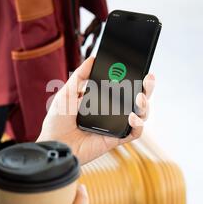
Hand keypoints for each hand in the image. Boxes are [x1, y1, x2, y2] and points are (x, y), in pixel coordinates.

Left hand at [38, 57, 155, 164]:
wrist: (53, 144)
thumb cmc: (57, 121)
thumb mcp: (67, 93)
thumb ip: (80, 76)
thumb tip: (92, 59)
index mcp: (102, 100)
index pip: (123, 88)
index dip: (134, 78)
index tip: (139, 67)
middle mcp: (112, 112)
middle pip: (137, 100)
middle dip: (147, 88)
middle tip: (149, 78)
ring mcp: (115, 126)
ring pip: (140, 115)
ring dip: (145, 105)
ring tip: (140, 97)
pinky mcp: (115, 139)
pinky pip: (134, 133)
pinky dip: (138, 124)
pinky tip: (131, 116)